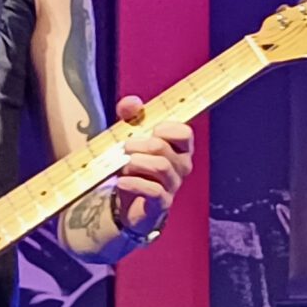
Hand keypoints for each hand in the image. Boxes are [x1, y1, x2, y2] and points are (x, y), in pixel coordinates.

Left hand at [109, 94, 191, 240]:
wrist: (127, 201)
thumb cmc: (133, 164)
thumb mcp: (130, 136)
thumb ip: (130, 115)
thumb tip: (132, 102)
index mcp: (179, 148)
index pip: (185, 133)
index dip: (166, 128)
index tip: (150, 130)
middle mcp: (181, 166)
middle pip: (163, 148)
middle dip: (139, 145)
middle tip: (124, 148)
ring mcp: (173, 185)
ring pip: (161, 167)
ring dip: (136, 162)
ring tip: (123, 165)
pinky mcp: (162, 204)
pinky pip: (154, 190)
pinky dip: (134, 184)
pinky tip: (121, 182)